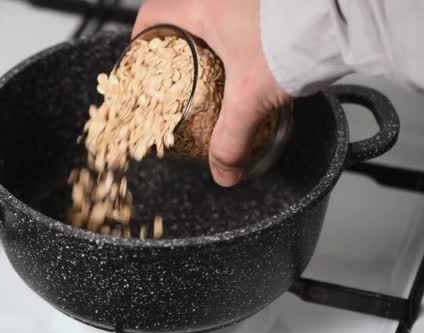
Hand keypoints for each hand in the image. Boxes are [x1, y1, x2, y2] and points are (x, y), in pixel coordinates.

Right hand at [133, 0, 290, 185]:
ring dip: (204, 40)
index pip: (152, 13)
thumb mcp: (250, 97)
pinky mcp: (265, 6)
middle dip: (172, 43)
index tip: (139, 55)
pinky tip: (242, 59)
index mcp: (202, 10)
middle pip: (179, 15)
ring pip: (209, 15)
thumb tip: (223, 170)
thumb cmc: (292, 39)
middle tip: (172, 70)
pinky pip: (235, 18)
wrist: (339, 19)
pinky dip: (231, 38)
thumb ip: (232, 138)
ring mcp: (243, 0)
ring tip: (207, 69)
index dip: (140, 36)